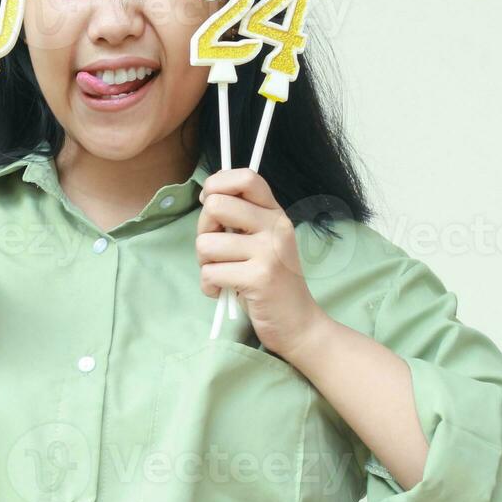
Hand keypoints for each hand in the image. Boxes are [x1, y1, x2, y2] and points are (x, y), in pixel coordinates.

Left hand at [196, 168, 327, 360]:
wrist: (298, 324)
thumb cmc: (270, 282)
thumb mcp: (262, 242)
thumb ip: (241, 220)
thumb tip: (207, 198)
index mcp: (275, 214)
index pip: (247, 177)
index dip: (217, 183)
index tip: (209, 201)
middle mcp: (275, 227)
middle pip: (216, 205)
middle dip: (203, 230)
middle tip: (215, 251)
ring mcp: (269, 252)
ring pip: (206, 244)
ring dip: (205, 264)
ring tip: (223, 275)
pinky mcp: (259, 278)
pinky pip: (210, 273)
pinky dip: (209, 287)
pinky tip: (224, 292)